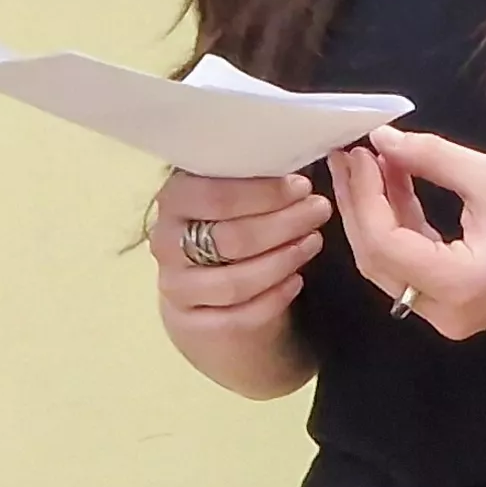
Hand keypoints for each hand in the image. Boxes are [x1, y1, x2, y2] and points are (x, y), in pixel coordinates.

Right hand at [149, 168, 333, 342]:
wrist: (208, 303)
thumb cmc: (229, 235)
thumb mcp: (233, 202)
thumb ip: (251, 182)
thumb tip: (298, 161)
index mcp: (174, 201)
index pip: (213, 194)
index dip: (264, 191)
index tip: (302, 186)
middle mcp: (166, 243)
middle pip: (230, 237)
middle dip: (283, 223)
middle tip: (318, 210)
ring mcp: (177, 287)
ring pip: (235, 280)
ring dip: (283, 259)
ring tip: (313, 241)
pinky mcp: (193, 325)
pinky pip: (241, 315)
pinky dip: (276, 296)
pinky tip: (297, 279)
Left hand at [328, 127, 485, 341]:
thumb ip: (430, 158)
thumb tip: (381, 139)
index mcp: (458, 286)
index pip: (384, 243)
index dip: (362, 196)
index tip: (354, 153)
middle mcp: (446, 312)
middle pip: (378, 260)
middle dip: (360, 206)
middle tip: (350, 156)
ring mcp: (450, 314)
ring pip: (391, 265)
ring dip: (378, 214)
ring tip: (370, 163)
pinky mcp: (457, 304)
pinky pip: (413, 267)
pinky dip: (401, 227)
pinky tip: (396, 186)